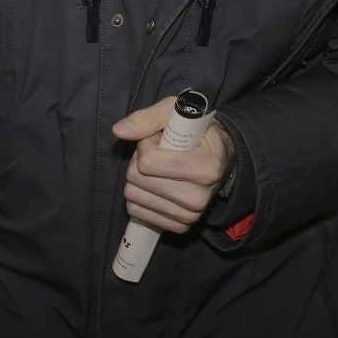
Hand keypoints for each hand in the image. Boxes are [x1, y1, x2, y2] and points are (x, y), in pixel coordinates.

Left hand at [110, 96, 231, 233]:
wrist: (219, 157)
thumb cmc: (195, 131)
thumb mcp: (176, 112)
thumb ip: (147, 118)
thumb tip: (119, 131)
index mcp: (206, 167)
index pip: (147, 162)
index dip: (147, 145)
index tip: (161, 140)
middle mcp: (199, 196)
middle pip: (136, 178)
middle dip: (140, 161)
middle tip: (159, 154)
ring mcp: (190, 214)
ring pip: (133, 195)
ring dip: (139, 178)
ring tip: (159, 168)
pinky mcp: (180, 225)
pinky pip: (137, 211)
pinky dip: (140, 195)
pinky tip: (157, 185)